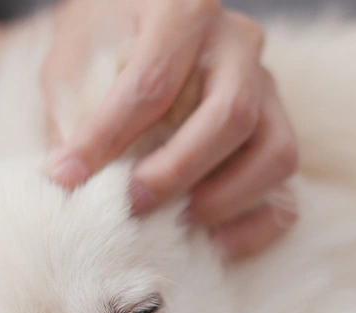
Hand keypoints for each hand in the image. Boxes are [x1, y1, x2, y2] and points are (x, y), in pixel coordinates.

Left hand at [42, 0, 298, 259]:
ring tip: (175, 224)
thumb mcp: (75, 56)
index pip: (152, 83)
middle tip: (131, 203)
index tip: (67, 176)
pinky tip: (212, 245)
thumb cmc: (105, 40)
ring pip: (275, 153)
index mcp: (184, 10)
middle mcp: (238, 43)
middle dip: (177, 171)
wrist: (142, 24)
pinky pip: (288, 187)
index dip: (107, 136)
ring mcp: (268, 87)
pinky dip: (256, 224)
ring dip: (225, 199)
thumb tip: (68, 178)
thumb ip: (72, 109)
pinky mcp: (280, 128)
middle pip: (230, 116)